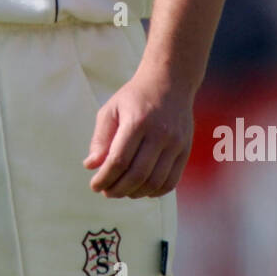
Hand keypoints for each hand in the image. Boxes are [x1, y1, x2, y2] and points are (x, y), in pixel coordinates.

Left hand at [83, 65, 194, 198]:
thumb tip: (91, 166)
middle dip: (117, 189)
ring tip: (122, 191)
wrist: (170, 82)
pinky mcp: (186, 150)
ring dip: (135, 193)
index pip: (119, 160)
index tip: (94, 185)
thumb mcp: (111, 109)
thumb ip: (100, 138)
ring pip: (155, 181)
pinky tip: (142, 189)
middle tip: (106, 192)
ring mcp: (176, 143)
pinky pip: (171, 181)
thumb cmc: (135, 97)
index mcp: (138, 122)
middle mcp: (160, 133)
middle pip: (137, 174)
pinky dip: (155, 191)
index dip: (105, 178)